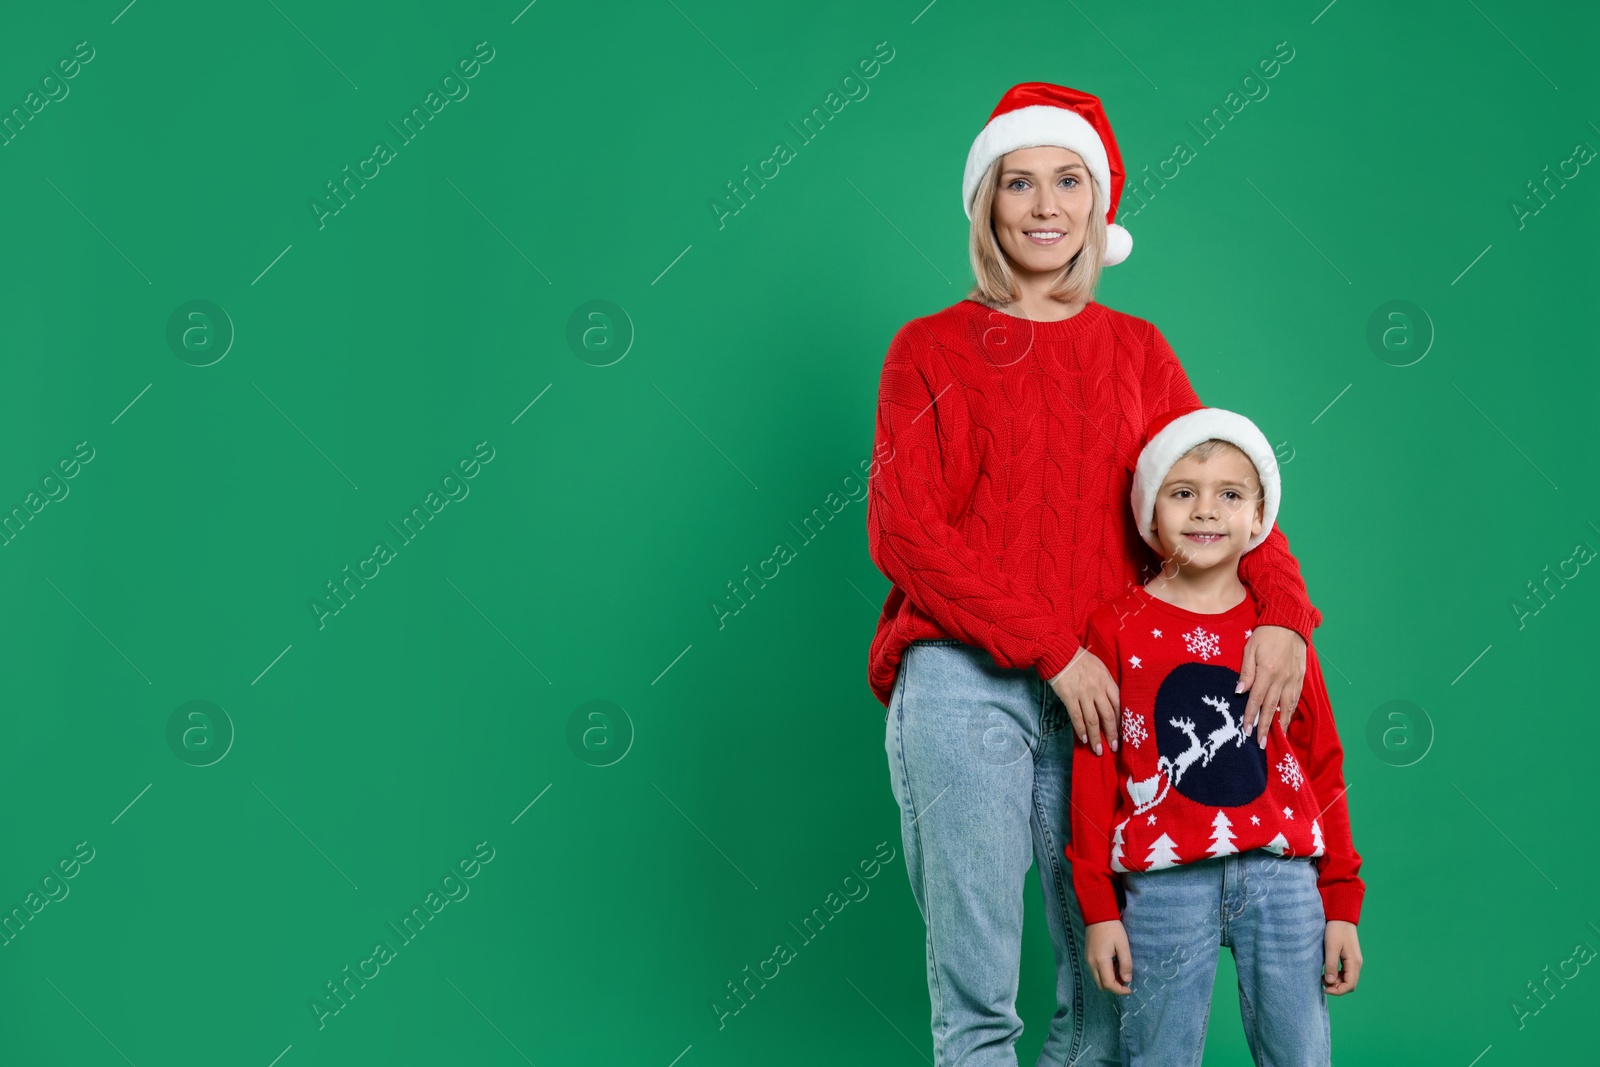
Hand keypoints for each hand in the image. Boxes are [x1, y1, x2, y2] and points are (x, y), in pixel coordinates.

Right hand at [1049, 647, 1118, 754]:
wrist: (1059, 652)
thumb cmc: (1080, 658)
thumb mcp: (1099, 667)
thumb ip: (1106, 683)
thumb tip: (1110, 699)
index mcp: (1107, 681)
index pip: (1118, 704)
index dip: (1121, 721)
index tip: (1122, 732)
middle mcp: (1097, 689)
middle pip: (1108, 715)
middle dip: (1112, 733)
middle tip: (1114, 747)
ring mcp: (1083, 694)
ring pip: (1093, 720)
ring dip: (1096, 737)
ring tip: (1098, 750)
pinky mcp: (1069, 697)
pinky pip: (1076, 717)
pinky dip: (1081, 729)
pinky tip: (1083, 739)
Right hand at [1086, 920, 1132, 993]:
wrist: (1098, 915)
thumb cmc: (1113, 929)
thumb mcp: (1123, 945)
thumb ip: (1126, 964)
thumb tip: (1127, 980)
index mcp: (1101, 961)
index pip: (1109, 984)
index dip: (1120, 990)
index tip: (1130, 989)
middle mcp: (1091, 963)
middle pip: (1101, 985)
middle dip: (1114, 987)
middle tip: (1125, 980)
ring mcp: (1088, 960)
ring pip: (1097, 979)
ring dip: (1109, 980)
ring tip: (1120, 970)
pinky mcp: (1087, 956)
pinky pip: (1095, 972)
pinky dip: (1104, 974)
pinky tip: (1112, 965)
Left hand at [1236, 624, 1305, 746]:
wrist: (1290, 622)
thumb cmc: (1266, 634)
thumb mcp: (1250, 649)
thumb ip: (1246, 672)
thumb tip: (1239, 692)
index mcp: (1268, 672)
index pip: (1257, 699)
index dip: (1251, 716)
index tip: (1246, 731)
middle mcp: (1282, 679)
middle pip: (1272, 708)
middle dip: (1265, 727)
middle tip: (1259, 743)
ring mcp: (1293, 679)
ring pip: (1287, 707)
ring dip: (1280, 724)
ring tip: (1275, 738)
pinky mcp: (1300, 677)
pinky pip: (1295, 698)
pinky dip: (1291, 711)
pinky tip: (1286, 720)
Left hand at [1323, 920, 1361, 994]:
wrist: (1341, 917)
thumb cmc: (1336, 930)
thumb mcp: (1331, 947)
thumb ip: (1331, 965)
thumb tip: (1330, 982)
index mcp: (1354, 962)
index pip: (1350, 985)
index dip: (1338, 991)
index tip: (1325, 989)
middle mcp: (1356, 963)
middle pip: (1350, 984)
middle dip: (1337, 987)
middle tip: (1322, 983)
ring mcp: (1354, 961)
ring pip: (1347, 979)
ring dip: (1336, 982)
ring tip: (1322, 977)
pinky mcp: (1349, 958)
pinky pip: (1345, 972)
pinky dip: (1337, 975)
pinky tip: (1327, 972)